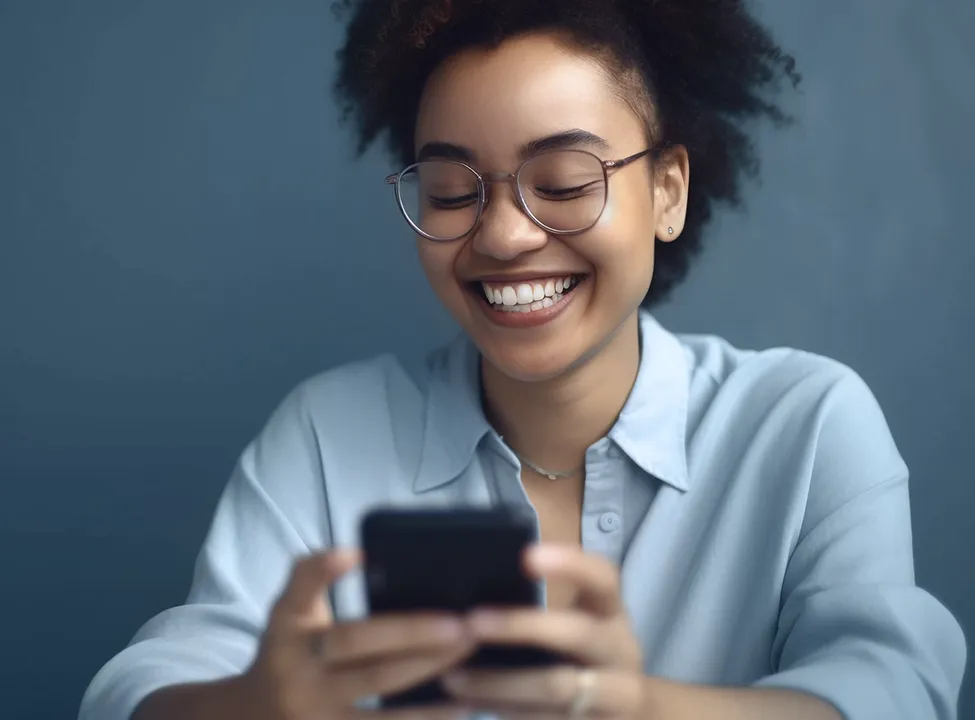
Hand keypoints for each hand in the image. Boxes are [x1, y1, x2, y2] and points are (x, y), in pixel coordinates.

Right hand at [244, 550, 474, 719]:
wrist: (250, 717)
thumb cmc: (286, 652)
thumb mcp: (288, 612)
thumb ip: (312, 577)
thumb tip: (355, 552)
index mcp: (287, 630)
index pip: (302, 592)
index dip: (327, 571)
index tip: (362, 554)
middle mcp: (297, 674)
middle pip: (360, 651)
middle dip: (415, 638)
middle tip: (464, 627)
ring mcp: (315, 717)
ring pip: (379, 707)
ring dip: (428, 690)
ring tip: (471, 668)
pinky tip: (459, 710)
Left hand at [442, 544, 646, 718]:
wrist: (623, 713)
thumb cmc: (581, 655)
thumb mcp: (578, 624)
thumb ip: (541, 606)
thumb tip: (471, 588)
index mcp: (611, 612)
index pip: (602, 578)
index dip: (571, 564)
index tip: (528, 555)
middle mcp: (620, 650)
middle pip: (578, 632)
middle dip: (521, 626)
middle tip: (472, 621)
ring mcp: (615, 695)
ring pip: (557, 688)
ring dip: (500, 683)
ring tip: (454, 678)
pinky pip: (546, 719)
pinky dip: (505, 711)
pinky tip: (472, 702)